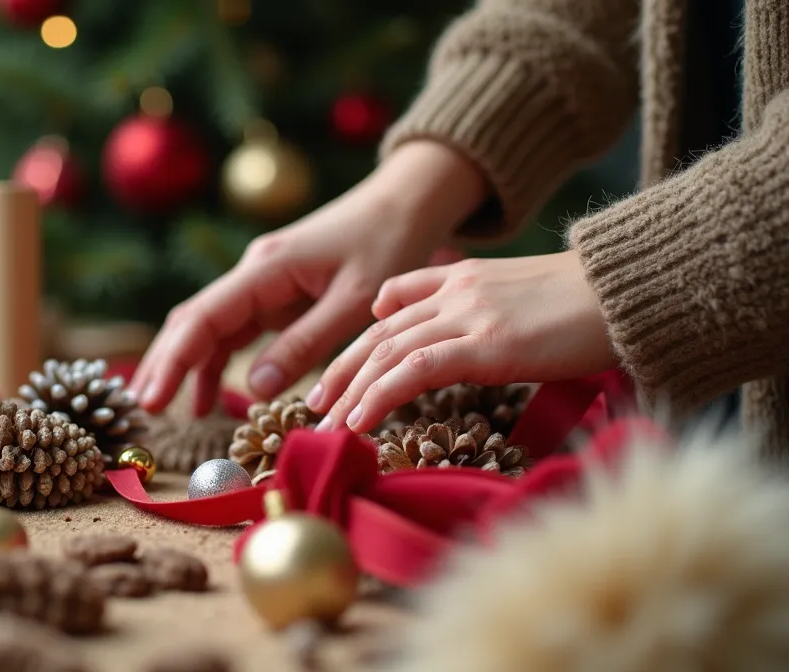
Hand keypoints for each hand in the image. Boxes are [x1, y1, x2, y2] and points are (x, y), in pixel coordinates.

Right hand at [129, 141, 489, 415]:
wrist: (405, 202)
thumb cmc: (388, 244)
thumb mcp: (354, 301)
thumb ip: (305, 344)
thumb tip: (252, 387)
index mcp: (266, 268)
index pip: (203, 317)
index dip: (174, 360)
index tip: (152, 398)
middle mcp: (252, 273)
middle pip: (192, 321)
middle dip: (165, 365)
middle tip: (142, 412)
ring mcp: (260, 283)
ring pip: (207, 328)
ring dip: (184, 366)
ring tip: (164, 411)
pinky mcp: (273, 294)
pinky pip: (233, 331)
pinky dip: (215, 362)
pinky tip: (205, 398)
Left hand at [312, 251, 615, 432]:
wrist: (634, 288)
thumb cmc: (591, 302)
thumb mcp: (520, 296)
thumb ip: (476, 308)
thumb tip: (448, 339)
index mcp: (462, 276)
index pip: (390, 308)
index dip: (359, 342)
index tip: (338, 374)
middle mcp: (455, 290)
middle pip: (378, 333)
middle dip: (340, 371)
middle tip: (313, 406)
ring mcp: (469, 315)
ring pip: (388, 352)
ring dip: (351, 391)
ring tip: (327, 425)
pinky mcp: (487, 344)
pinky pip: (416, 371)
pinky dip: (381, 396)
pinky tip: (360, 420)